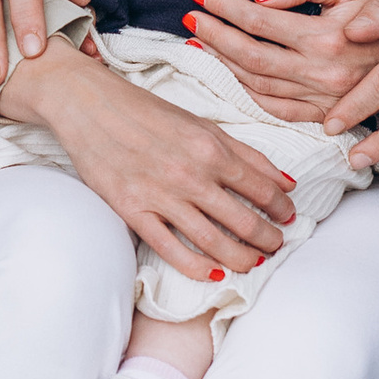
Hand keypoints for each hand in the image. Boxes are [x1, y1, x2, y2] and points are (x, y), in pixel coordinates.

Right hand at [0, 41, 295, 278]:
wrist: (89, 105)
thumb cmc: (147, 111)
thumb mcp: (201, 123)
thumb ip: (244, 152)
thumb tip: (286, 181)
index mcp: (210, 147)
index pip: (262, 188)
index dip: (282, 208)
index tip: (290, 217)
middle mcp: (191, 174)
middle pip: (244, 221)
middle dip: (268, 239)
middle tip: (277, 246)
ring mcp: (161, 196)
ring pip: (214, 242)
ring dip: (242, 258)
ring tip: (254, 262)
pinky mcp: (133, 212)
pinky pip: (172, 250)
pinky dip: (199, 267)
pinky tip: (214, 272)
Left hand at [180, 0, 378, 124]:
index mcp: (325, 36)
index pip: (259, 20)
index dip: (224, 6)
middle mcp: (321, 72)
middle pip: (249, 56)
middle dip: (213, 36)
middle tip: (189, 19)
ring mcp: (321, 99)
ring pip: (256, 85)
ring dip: (222, 64)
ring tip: (201, 43)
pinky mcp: (324, 116)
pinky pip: (274, 110)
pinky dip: (246, 94)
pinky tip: (229, 76)